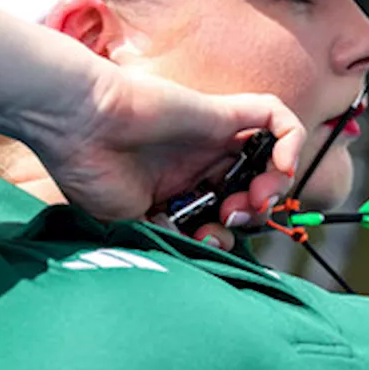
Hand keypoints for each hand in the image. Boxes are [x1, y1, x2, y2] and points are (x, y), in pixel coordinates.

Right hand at [35, 66, 304, 225]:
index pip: (223, 215)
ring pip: (271, 158)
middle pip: (252, 189)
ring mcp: (212, 138)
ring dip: (276, 185)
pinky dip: (291, 140)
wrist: (77, 126)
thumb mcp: (130, 223)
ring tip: (257, 197)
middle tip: (233, 216)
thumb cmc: (91, 172)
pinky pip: (276, 116)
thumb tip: (201, 257)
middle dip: (254, 213)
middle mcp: (198, 164)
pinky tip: (279, 164)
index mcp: (175, 191)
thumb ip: (170, 238)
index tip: (211, 241)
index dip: (229, 233)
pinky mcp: (222, 112)